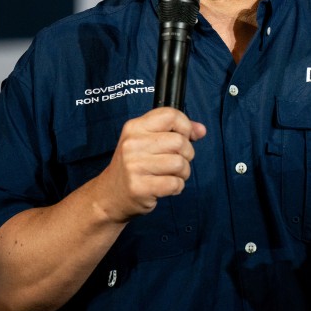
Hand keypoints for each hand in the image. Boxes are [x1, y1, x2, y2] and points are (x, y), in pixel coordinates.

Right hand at [93, 106, 206, 222]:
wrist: (109, 195)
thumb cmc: (135, 165)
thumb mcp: (149, 141)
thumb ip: (177, 131)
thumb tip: (201, 130)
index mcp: (135, 127)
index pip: (171, 115)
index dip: (185, 126)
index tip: (185, 137)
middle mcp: (132, 144)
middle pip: (180, 142)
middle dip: (187, 154)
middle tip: (175, 162)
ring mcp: (134, 166)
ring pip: (180, 163)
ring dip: (183, 172)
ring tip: (170, 175)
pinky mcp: (139, 187)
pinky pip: (175, 184)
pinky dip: (177, 187)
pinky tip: (165, 187)